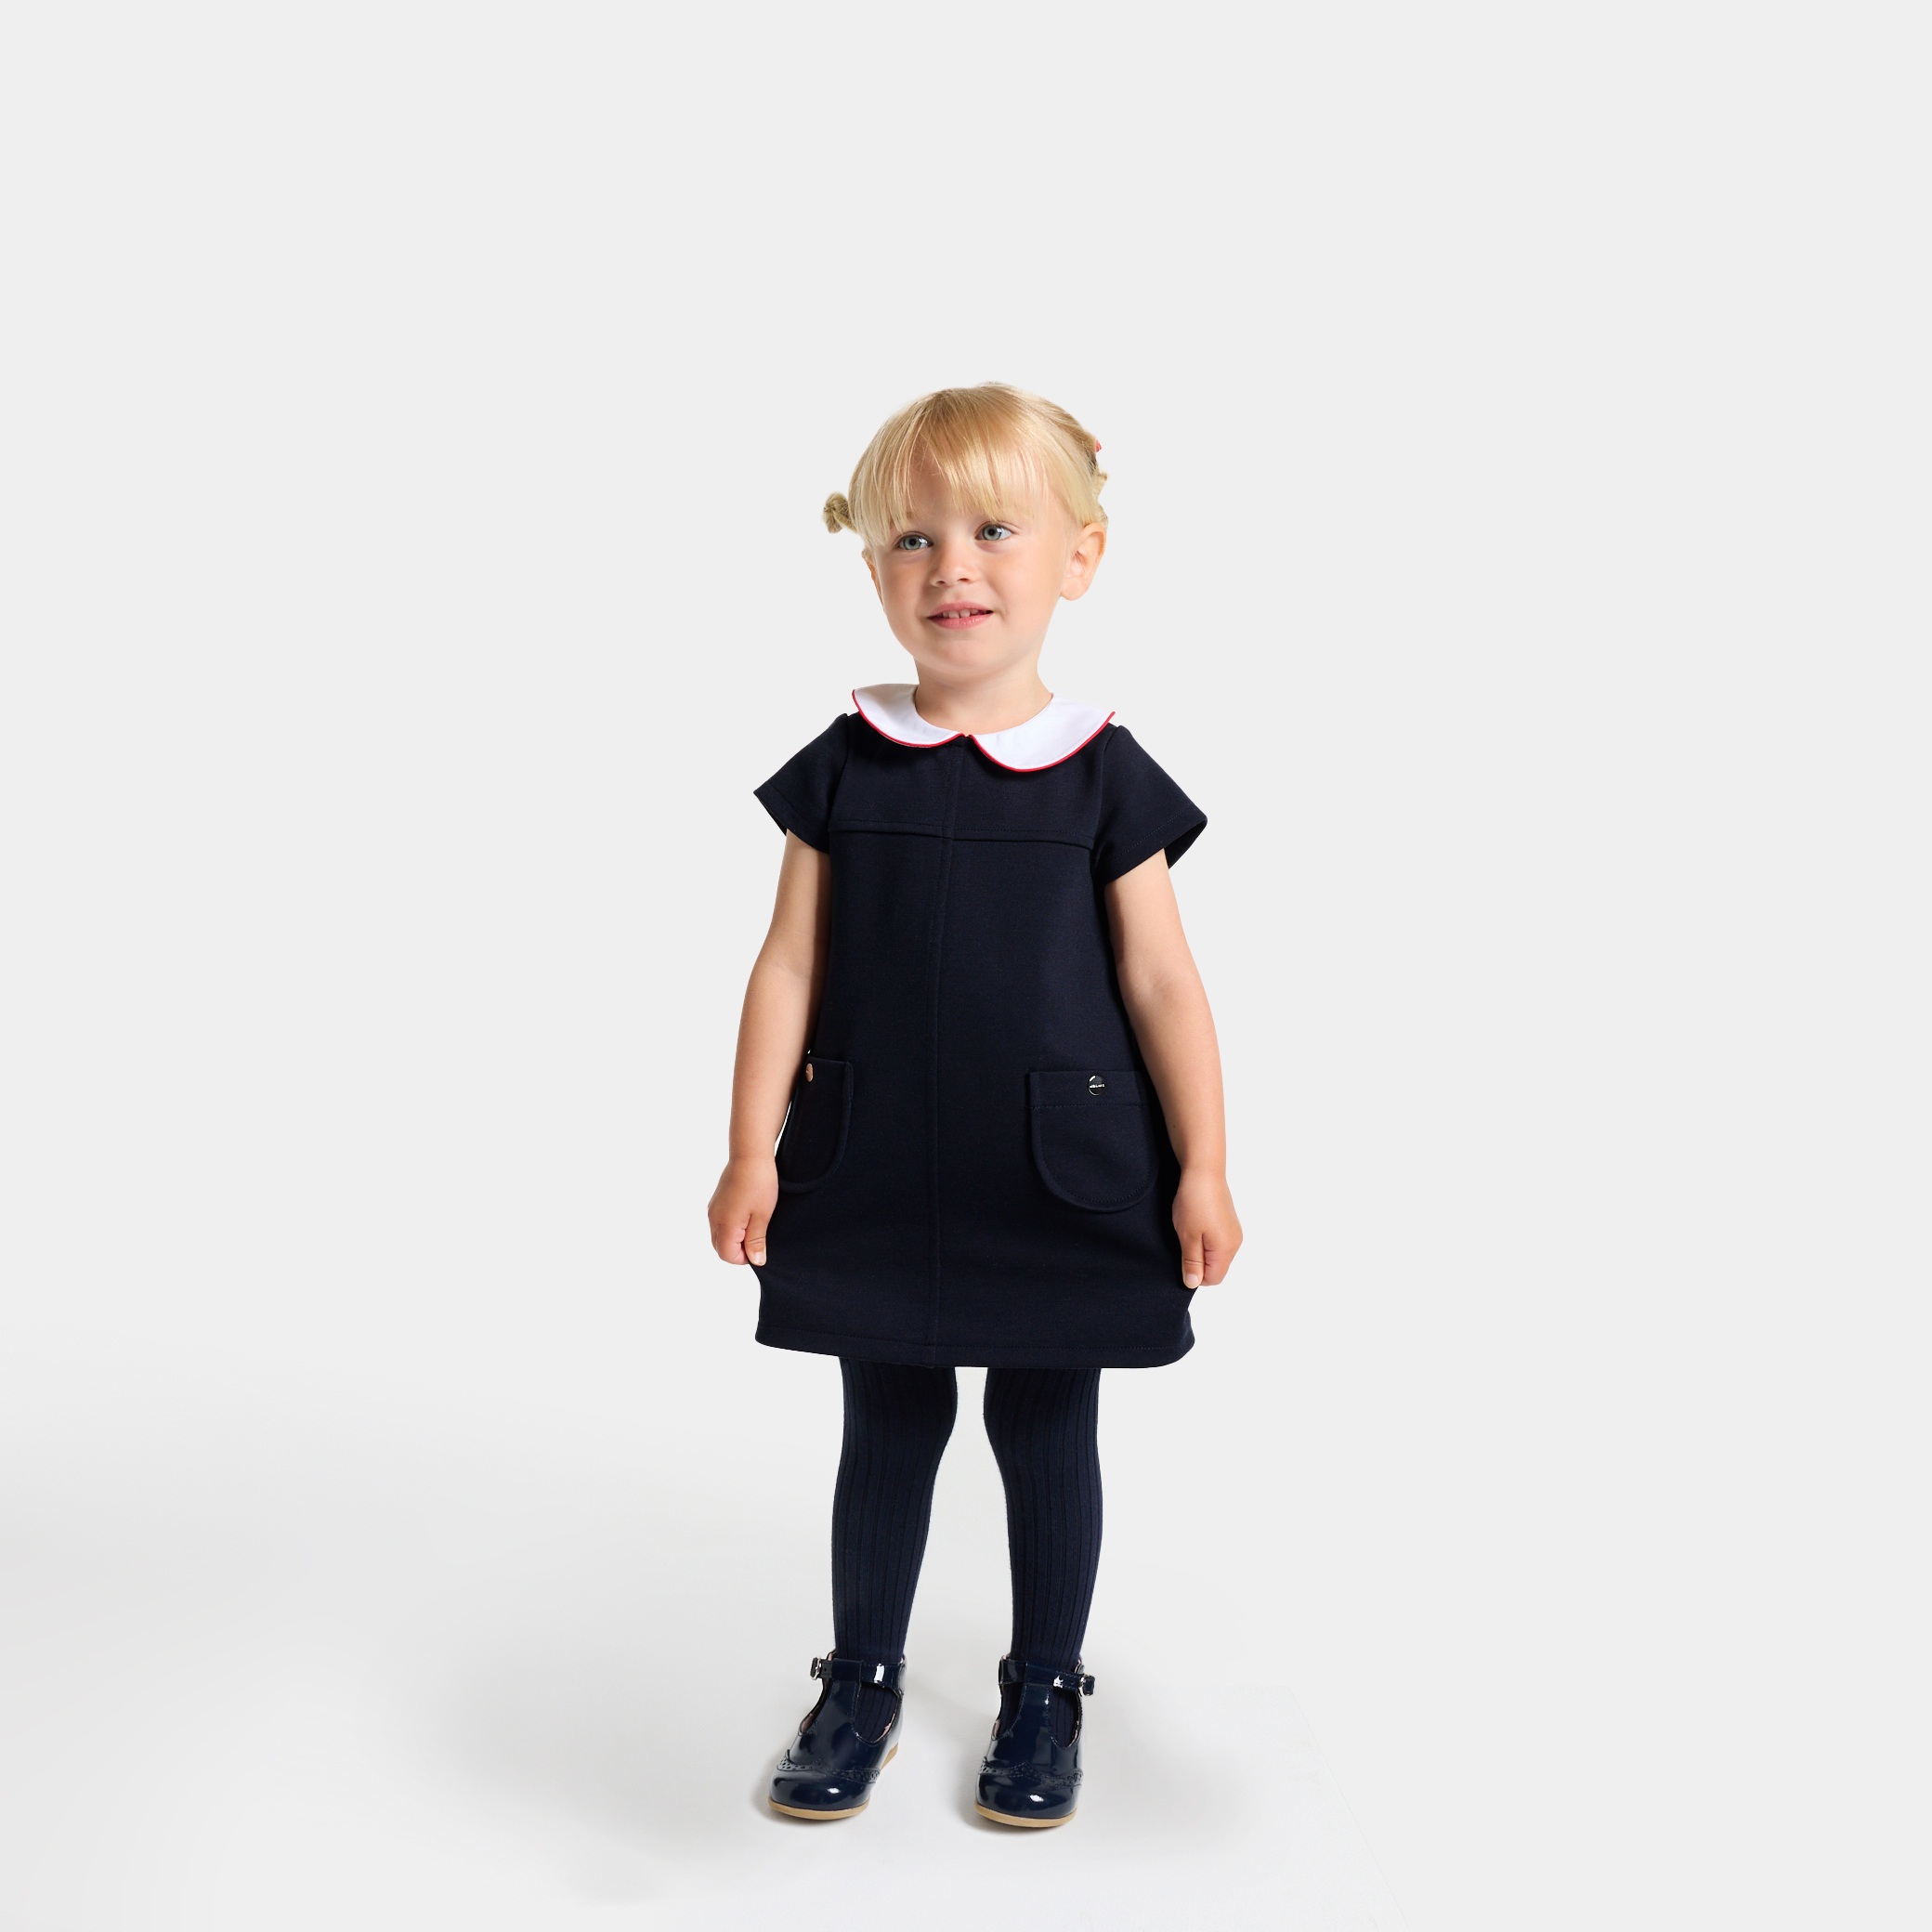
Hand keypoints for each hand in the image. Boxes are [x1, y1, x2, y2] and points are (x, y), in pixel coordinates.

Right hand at [709, 1155, 779, 1266]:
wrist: (750, 1154)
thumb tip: (756, 1261)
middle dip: (738, 1249)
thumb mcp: (763, 1215)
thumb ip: (756, 1241)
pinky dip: (731, 1226)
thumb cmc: (759, 1182)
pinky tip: (747, 1214)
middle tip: (758, 1236)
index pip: (727, 1255)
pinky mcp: (716, 1201)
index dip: (744, 1258)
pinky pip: (719, 1223)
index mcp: (724, 1224)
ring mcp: (713, 1209)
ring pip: (719, 1235)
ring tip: (754, 1223)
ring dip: (735, 1237)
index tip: (759, 1247)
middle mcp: (713, 1218)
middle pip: (720, 1248)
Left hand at [1173, 1169, 1241, 1289]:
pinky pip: (1218, 1241)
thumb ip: (1191, 1262)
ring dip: (1201, 1248)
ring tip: (1190, 1229)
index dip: (1195, 1274)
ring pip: (1216, 1254)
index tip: (1183, 1257)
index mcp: (1226, 1249)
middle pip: (1216, 1268)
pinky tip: (1196, 1222)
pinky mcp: (1229, 1222)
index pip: (1212, 1279)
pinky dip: (1206, 1238)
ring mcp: (1234, 1231)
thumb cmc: (1195, 1201)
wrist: (1203, 1171)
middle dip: (1198, 1261)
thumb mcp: (1187, 1236)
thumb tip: (1193, 1283)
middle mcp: (1235, 1243)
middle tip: (1185, 1240)